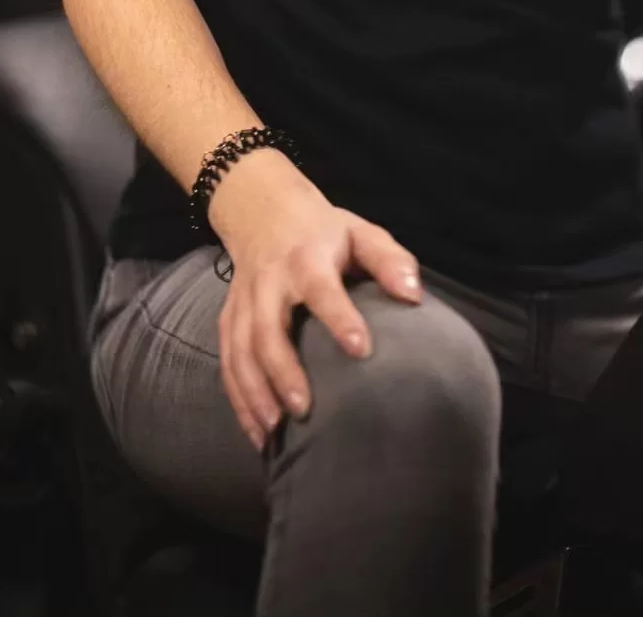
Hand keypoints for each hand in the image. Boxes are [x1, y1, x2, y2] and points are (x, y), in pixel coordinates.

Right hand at [205, 149, 422, 449]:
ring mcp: (244, 303)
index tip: (361, 349)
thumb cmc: (324, 232)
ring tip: (274, 431)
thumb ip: (389, 260)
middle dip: (282, 370)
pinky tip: (256, 431)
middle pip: (267, 329)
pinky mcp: (229, 320)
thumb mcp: (360, 232)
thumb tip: (414, 295)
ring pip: (241, 351)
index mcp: (306, 258)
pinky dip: (238, 399)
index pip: (320, 289)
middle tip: (304, 409)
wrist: (263, 210)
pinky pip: (228, 362)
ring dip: (254, 393)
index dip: (339, 317)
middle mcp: (269, 282)